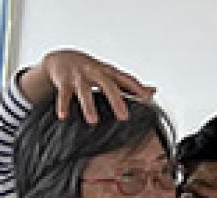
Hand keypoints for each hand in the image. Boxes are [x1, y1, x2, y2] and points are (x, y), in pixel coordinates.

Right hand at [28, 49, 153, 120]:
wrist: (62, 57)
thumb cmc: (91, 69)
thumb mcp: (111, 74)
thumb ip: (130, 84)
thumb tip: (154, 91)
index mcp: (109, 72)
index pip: (126, 79)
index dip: (137, 88)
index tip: (148, 100)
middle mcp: (95, 72)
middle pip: (107, 85)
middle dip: (116, 100)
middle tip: (124, 117)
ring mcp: (79, 76)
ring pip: (84, 90)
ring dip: (89, 106)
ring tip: (93, 120)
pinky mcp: (64, 80)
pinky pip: (63, 94)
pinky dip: (63, 105)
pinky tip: (63, 116)